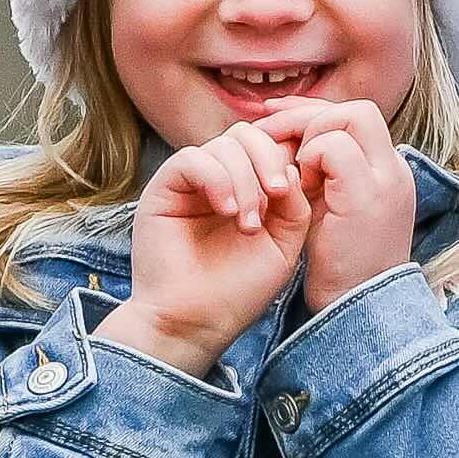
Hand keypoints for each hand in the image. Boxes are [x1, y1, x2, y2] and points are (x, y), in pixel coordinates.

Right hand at [105, 122, 318, 372]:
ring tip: (247, 224)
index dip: (286, 158)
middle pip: (247, 134)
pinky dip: (217, 179)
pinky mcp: (163, 188)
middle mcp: (218, 179)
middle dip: (269, 160)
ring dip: (245, 181)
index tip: (293, 193)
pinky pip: (191, 158)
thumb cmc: (239, 289)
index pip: (269, 144)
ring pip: (224, 145)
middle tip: (278, 196)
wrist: (197, 323)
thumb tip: (291, 164)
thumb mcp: (284, 243)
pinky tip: (226, 212)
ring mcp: (190, 183)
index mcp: (247, 188)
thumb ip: (295, 202)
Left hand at [280, 98, 424, 310]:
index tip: (276, 119)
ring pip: (350, 118)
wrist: (357, 307)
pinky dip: (311, 157)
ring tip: (289, 167)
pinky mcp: (368, 196)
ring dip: (310, 135)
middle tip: (267, 129)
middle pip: (357, 110)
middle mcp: (394, 170)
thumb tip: (288, 144)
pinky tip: (297, 183)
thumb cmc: (339, 267)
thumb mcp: (332, 211)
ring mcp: (386, 181)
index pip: (356, 117)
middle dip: (307, 114)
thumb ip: (321, 176)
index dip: (314, 112)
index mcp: (387, 173)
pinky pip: (335, 148)